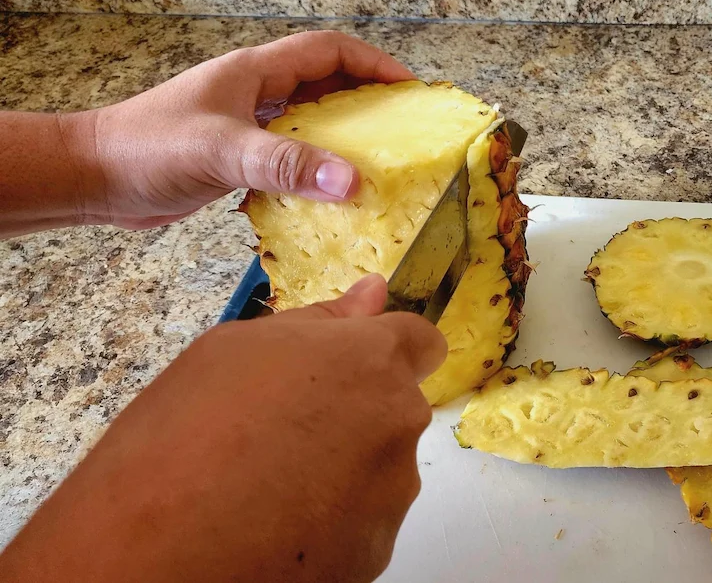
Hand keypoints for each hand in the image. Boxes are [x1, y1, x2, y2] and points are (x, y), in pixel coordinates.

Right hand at [0, 275, 446, 582]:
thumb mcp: (231, 351)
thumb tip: (373, 293)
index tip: (346, 370)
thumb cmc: (180, 438)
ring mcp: (392, 492)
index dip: (383, 353)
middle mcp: (397, 423)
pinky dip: (333, 522)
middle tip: (277, 433)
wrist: (154, 558)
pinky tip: (276, 527)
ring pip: (380, 467)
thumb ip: (318, 321)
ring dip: (342, 470)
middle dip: (353, 413)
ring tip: (267, 486)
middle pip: (394, 407)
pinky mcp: (377, 551)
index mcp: (368, 361)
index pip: (420, 342)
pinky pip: (363, 522)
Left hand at [86, 30, 413, 228]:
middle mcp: (255, 94)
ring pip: (309, 123)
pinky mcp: (237, 159)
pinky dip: (313, 171)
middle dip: (367, 101)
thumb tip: (351, 181)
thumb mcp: (221, 151)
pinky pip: (289, 157)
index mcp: (254, 73)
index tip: (408, 88)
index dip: (372, 63)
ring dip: (342, 139)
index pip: (327, 51)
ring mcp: (246, 126)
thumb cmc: (148, 149)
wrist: (94, 178)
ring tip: (377, 164)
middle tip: (403, 129)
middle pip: (326, 85)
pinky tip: (328, 196)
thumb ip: (285, 164)